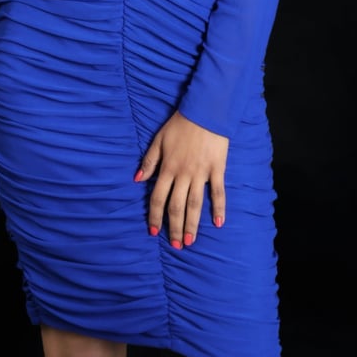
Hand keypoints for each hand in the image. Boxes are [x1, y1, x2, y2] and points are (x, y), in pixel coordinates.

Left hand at [134, 112, 227, 247]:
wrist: (205, 111)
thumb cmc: (180, 124)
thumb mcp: (159, 139)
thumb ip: (149, 161)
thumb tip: (137, 179)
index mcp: (167, 168)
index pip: (158, 198)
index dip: (155, 216)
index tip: (153, 231)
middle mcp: (183, 174)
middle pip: (176, 206)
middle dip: (174, 227)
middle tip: (175, 245)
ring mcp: (201, 173)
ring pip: (195, 204)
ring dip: (192, 224)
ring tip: (190, 241)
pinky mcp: (217, 169)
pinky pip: (218, 192)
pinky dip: (219, 208)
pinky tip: (218, 223)